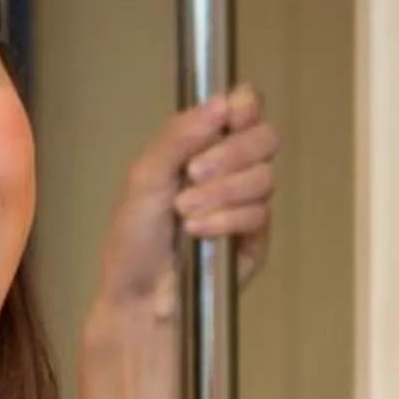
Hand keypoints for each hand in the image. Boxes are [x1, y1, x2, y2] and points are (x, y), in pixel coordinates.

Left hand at [91, 85, 277, 322]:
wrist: (139, 296)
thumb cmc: (133, 238)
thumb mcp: (143, 178)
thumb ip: (178, 136)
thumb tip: (221, 102)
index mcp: (202, 146)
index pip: (244, 108)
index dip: (244, 107)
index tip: (229, 118)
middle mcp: (230, 169)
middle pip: (265, 138)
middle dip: (231, 154)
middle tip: (193, 173)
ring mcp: (246, 204)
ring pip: (264, 178)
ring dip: (222, 192)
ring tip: (185, 212)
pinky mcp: (256, 239)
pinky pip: (260, 214)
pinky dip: (227, 219)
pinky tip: (198, 232)